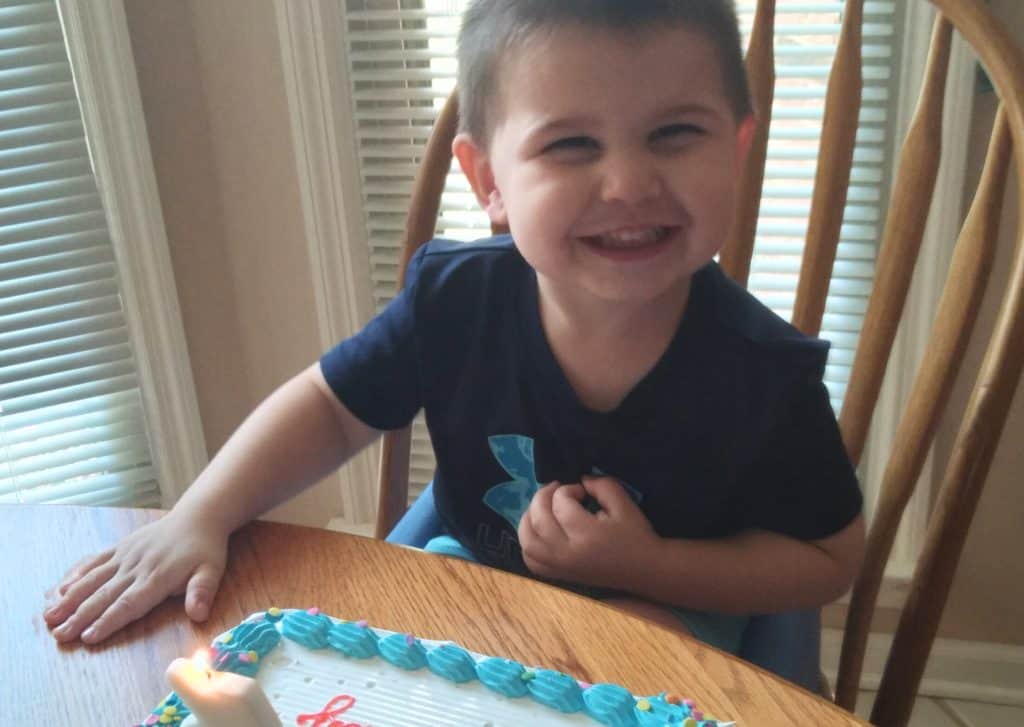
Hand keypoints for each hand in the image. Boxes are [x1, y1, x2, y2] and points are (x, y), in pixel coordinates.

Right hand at [43, 508, 227, 643]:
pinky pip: (94, 562)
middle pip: (104, 595)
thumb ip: (202, 592)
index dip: (108, 620)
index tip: (88, 637)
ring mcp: (125, 556)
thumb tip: (199, 614)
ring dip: (70, 598)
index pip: (129, 603)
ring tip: (50, 617)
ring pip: (93, 579)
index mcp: (157, 577)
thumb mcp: (212, 571)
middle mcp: (136, 567)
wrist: (197, 517)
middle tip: (59, 635)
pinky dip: (76, 575)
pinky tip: (59, 589)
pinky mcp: (119, 548)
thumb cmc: (205, 549)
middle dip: (80, 616)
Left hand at [517, 475, 660, 587]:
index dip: (569, 489)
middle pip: (539, 520)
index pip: (561, 504)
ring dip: (529, 518)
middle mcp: (567, 553)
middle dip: (543, 497)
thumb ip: (601, 485)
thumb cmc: (635, 534)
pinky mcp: (558, 575)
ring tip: (542, 506)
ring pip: (528, 541)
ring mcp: (560, 567)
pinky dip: (528, 543)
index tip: (583, 491)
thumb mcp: (623, 502)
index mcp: (586, 535)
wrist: (644, 569)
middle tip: (558, 490)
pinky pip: (530, 560)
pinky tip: (538, 530)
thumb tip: (579, 480)